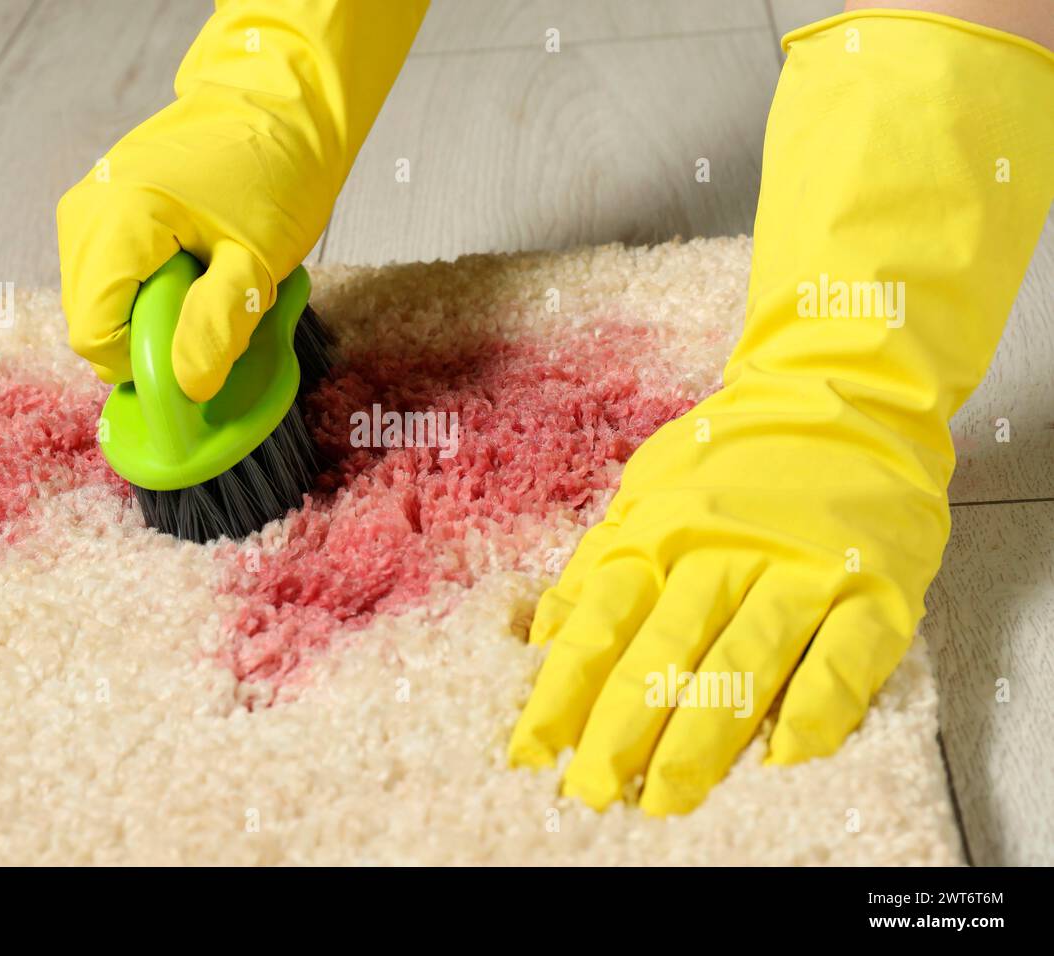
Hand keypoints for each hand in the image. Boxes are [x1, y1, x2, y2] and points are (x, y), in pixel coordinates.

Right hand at [57, 0, 425, 401]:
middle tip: (211, 304)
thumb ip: (217, 325)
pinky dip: (149, 289)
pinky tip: (191, 263)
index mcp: (117, 222)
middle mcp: (84, 215)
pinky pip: (111, 278)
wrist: (278, 105)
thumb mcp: (257, 260)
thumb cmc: (275, 172)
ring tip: (205, 276)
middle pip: (91, 322)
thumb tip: (188, 386)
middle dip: (149, 336)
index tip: (197, 346)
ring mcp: (87, 209)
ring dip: (151, 312)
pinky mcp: (101, 211)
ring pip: (99, 304)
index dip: (142, 361)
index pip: (93, 335)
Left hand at [508, 374, 941, 814]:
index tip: (534, 752)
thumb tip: (541, 639)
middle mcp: (723, 551)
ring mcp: (801, 568)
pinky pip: (845, 656)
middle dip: (623, 729)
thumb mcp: (644, 492)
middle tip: (593, 792)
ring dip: (705, 736)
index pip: (600, 624)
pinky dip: (817, 708)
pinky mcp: (875, 585)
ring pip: (744, 661)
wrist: (839, 395)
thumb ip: (596, 565)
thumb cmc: (729, 458)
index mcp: (661, 532)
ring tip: (668, 796)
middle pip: (664, 650)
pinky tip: (786, 757)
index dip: (563, 692)